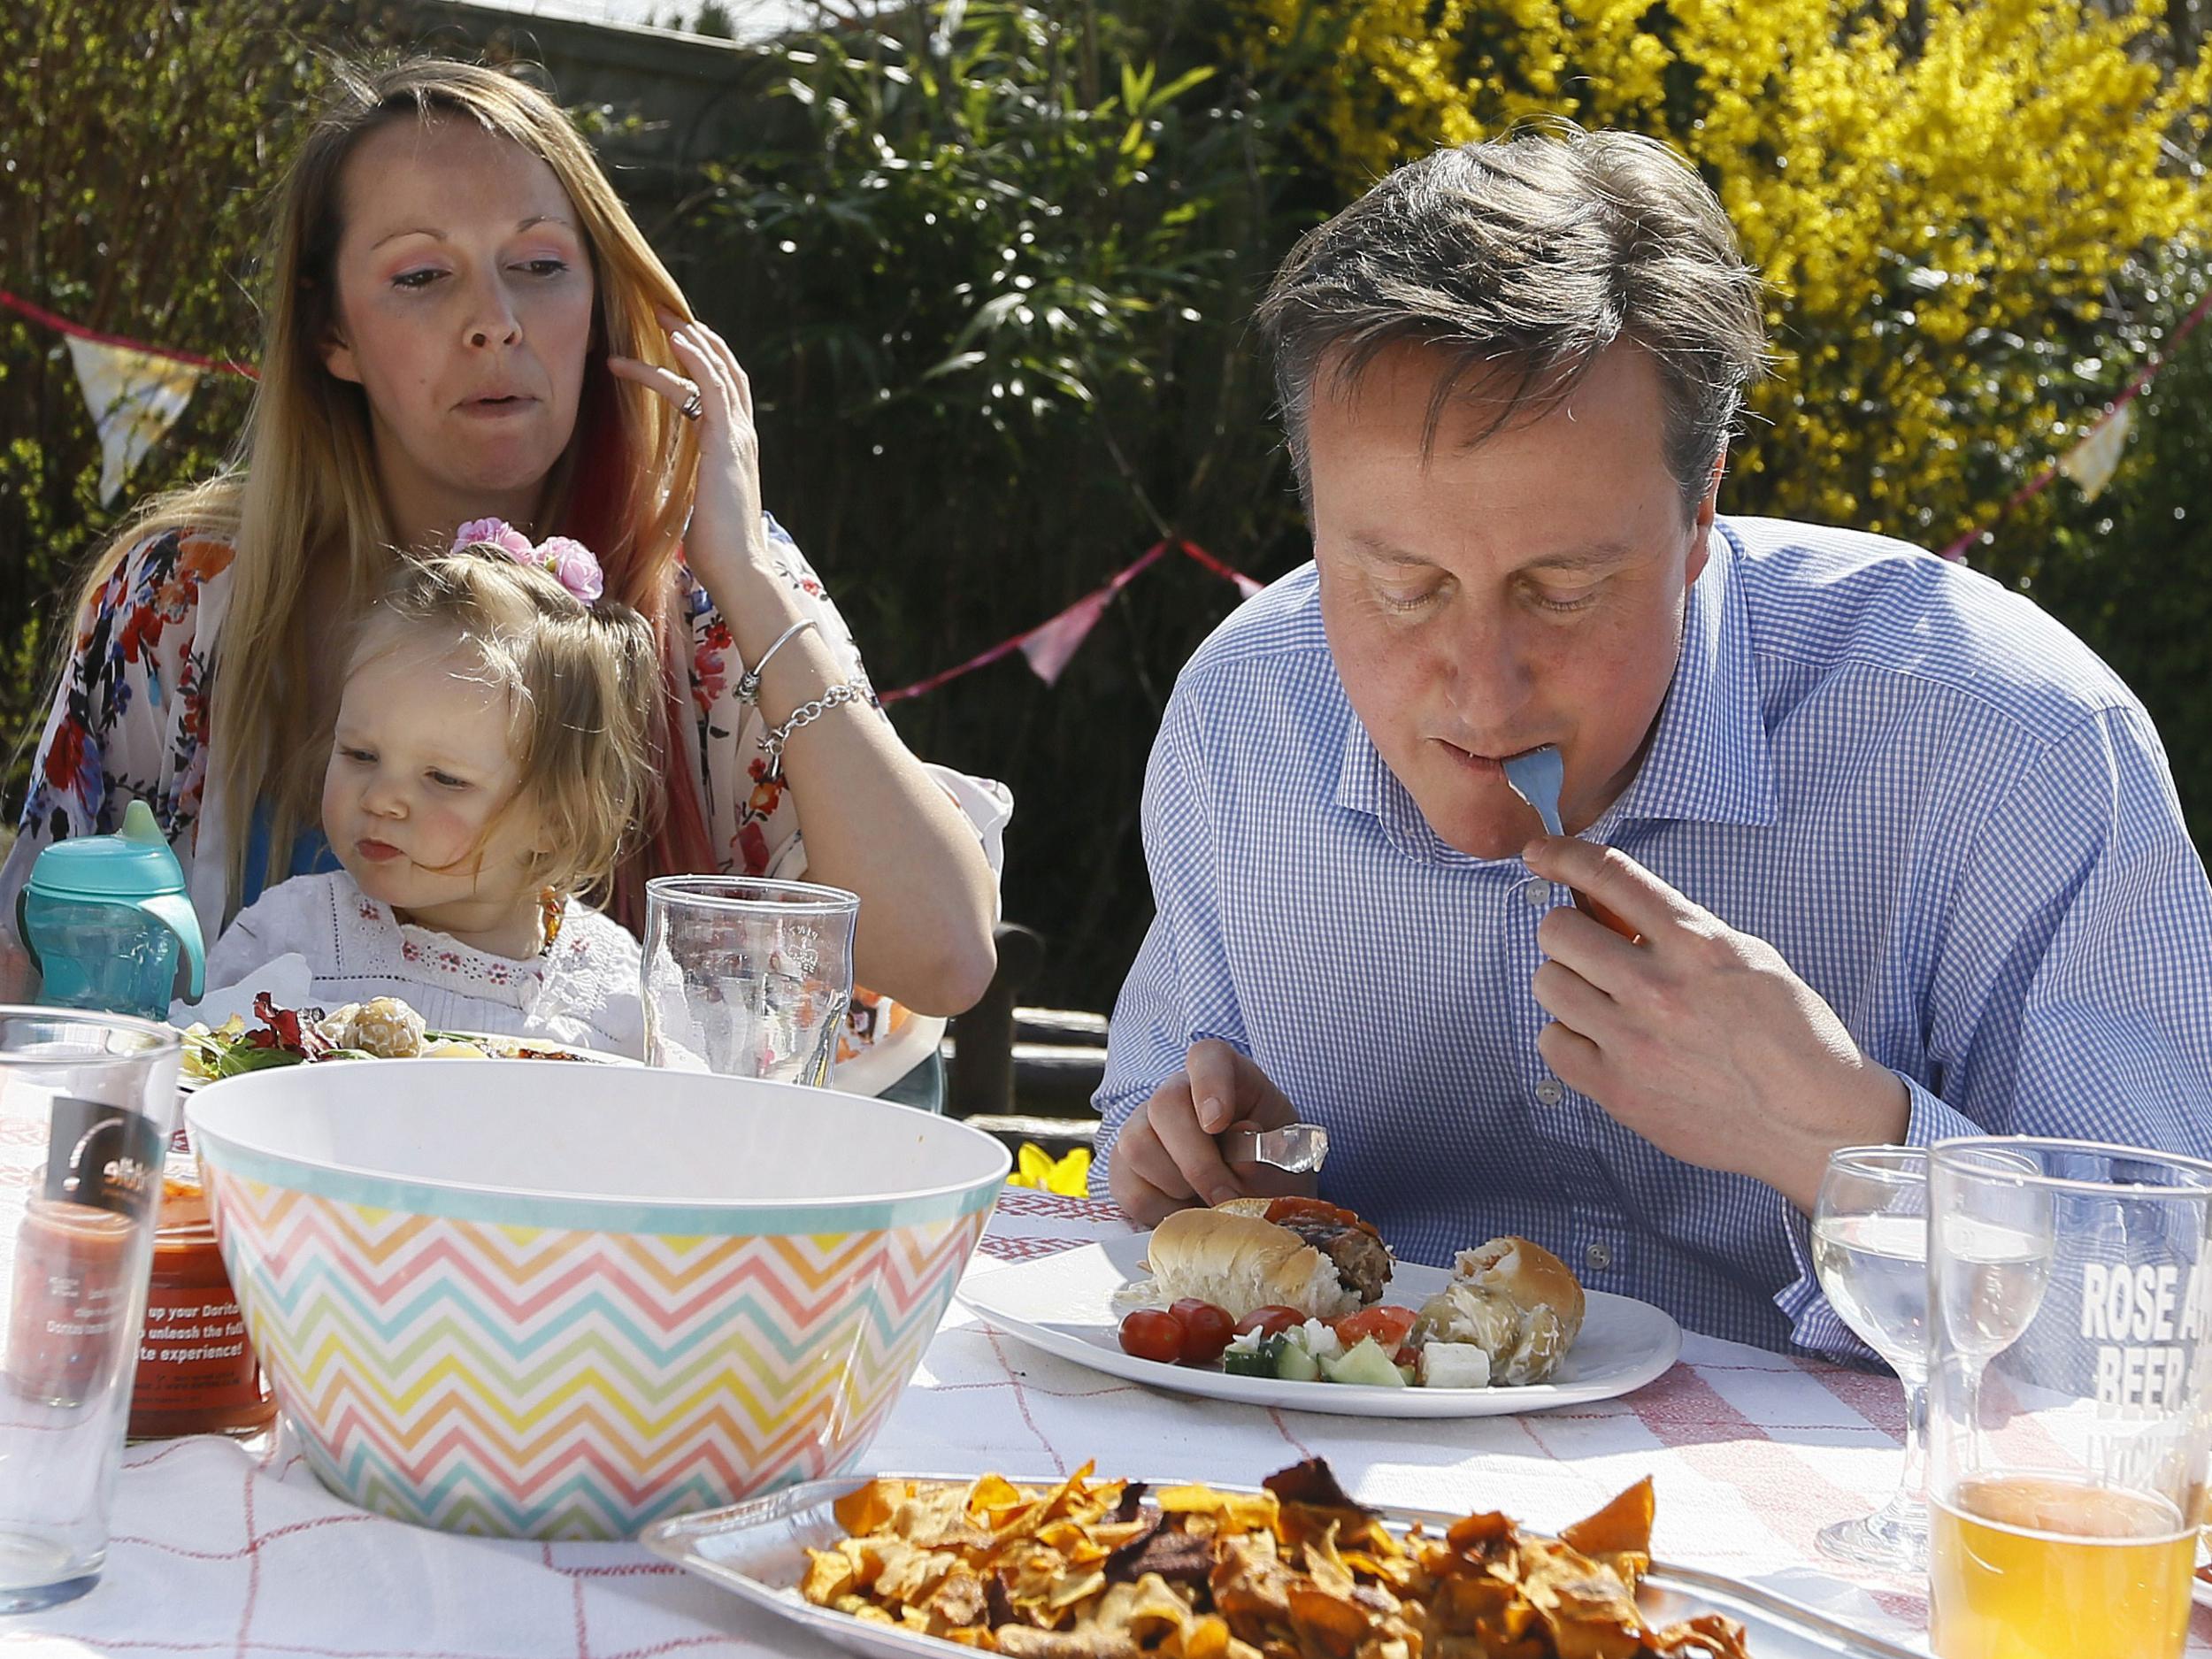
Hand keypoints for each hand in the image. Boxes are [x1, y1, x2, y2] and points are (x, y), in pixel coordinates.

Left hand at [607, 310, 768, 593]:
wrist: (739, 568)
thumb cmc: (715, 551)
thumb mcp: (691, 507)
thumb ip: (679, 485)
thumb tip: (655, 484)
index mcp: (733, 449)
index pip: (718, 392)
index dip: (697, 363)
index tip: (669, 345)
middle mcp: (740, 435)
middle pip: (724, 370)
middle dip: (695, 338)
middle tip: (663, 314)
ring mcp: (737, 435)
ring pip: (718, 371)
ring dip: (690, 339)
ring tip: (660, 316)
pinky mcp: (726, 441)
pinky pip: (711, 387)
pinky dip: (695, 358)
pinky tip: (675, 339)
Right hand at [1107, 1039, 1315, 1225]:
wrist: (1248, 1200)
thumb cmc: (1269, 1168)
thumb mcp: (1282, 1160)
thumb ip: (1265, 1153)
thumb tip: (1241, 1151)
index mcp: (1225, 1076)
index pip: (1207, 1057)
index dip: (1209, 1083)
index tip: (1219, 1123)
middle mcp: (1177, 1092)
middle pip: (1164, 1105)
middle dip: (1197, 1161)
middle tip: (1224, 1195)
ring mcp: (1142, 1126)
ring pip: (1137, 1146)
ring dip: (1178, 1187)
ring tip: (1206, 1201)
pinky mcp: (1123, 1167)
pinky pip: (1128, 1188)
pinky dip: (1160, 1211)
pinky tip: (1185, 1210)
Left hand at [1522, 835, 1908, 1213]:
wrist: (1815, 1122)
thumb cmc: (1792, 1037)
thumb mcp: (1746, 957)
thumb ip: (1680, 931)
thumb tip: (1609, 909)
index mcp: (1696, 943)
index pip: (1609, 876)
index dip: (1563, 855)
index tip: (1540, 853)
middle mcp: (1658, 987)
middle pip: (1558, 931)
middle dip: (1568, 934)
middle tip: (1589, 952)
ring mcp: (1633, 1041)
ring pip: (1547, 983)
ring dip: (1567, 983)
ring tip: (1600, 999)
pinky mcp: (1618, 1090)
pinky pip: (1551, 1042)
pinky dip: (1568, 1037)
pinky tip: (1598, 1040)